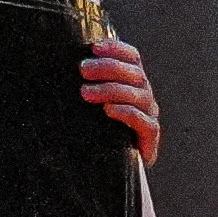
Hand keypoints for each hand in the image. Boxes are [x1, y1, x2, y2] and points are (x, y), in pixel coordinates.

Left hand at [78, 32, 159, 160]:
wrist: (113, 169)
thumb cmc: (99, 131)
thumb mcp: (91, 105)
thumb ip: (87, 85)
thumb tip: (67, 67)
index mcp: (133, 82)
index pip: (133, 57)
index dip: (116, 49)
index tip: (94, 48)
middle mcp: (144, 95)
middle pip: (134, 73)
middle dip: (107, 68)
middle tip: (82, 70)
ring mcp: (149, 115)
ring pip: (137, 95)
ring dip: (110, 89)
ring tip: (86, 92)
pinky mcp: (150, 137)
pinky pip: (142, 121)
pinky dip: (125, 112)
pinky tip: (108, 110)